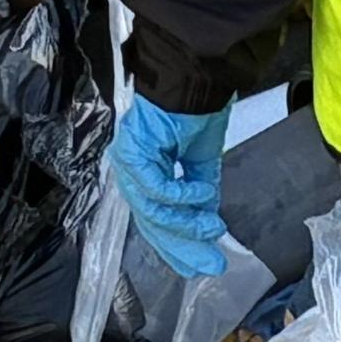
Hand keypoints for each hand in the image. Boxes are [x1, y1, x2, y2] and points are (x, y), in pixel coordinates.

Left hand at [112, 101, 232, 279]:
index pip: (156, 218)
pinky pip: (156, 189)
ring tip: (212, 229)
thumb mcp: (202, 162)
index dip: (177, 244)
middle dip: (182, 246)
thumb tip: (207, 222)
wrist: (194, 77)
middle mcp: (131, 170)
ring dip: (185, 225)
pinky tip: (202, 198)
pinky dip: (182, 197)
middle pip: (152, 221)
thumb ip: (200, 193)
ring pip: (152, 211)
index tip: (200, 264)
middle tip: (209, 264)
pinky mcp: (132, 153)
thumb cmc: (196, 110)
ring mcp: (128, 162)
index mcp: (145, 171)